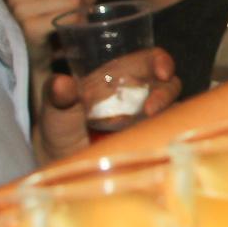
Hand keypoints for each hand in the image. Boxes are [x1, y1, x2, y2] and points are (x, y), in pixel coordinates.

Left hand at [37, 48, 181, 162]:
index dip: (160, 61)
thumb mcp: (55, 110)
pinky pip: (168, 134)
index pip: (148, 60)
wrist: (64, 166)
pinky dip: (166, 135)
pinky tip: (150, 142)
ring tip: (145, 128)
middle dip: (166, 92)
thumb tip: (60, 83)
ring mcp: (147, 120)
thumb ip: (56, 94)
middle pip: (168, 84)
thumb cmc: (61, 130)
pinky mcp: (150, 141)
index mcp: (120, 77)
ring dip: (164, 116)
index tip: (162, 71)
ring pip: (172, 110)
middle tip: (151, 110)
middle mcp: (139, 95)